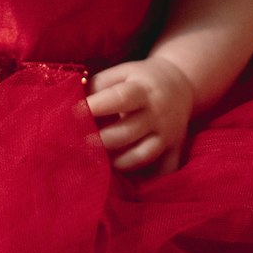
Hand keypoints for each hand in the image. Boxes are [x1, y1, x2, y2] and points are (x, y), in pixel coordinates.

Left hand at [85, 56, 193, 174]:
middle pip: (128, 132)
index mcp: (143, 89)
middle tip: (79, 143)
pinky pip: (163, 171)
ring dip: (118, 161)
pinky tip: (126, 179)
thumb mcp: (122, 72)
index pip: (121, 98)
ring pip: (143, 155)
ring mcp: (168, 134)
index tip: (74, 113)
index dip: (97, 106)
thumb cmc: (140, 79)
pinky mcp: (175, 150)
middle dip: (101, 140)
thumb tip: (70, 103)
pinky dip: (146, 179)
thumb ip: (98, 86)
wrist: (182, 84)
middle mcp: (158, 113)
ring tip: (99, 159)